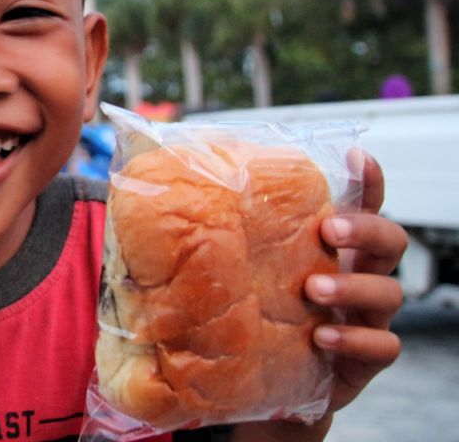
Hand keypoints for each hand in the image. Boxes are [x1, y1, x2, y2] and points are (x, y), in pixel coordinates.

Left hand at [236, 151, 407, 441]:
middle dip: (365, 230)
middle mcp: (352, 275)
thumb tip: (149, 178)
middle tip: (328, 229)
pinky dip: (356, 339)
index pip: (360, 204)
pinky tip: (321, 336)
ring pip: (389, 293)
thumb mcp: (228, 263)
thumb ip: (207, 225)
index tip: (354, 158)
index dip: (366, 180)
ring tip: (312, 287)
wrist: (246, 380)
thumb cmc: (241, 309)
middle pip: (389, 240)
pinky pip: (381, 347)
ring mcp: (361, 317)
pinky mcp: (359, 360)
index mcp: (324, 245)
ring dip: (354, 286)